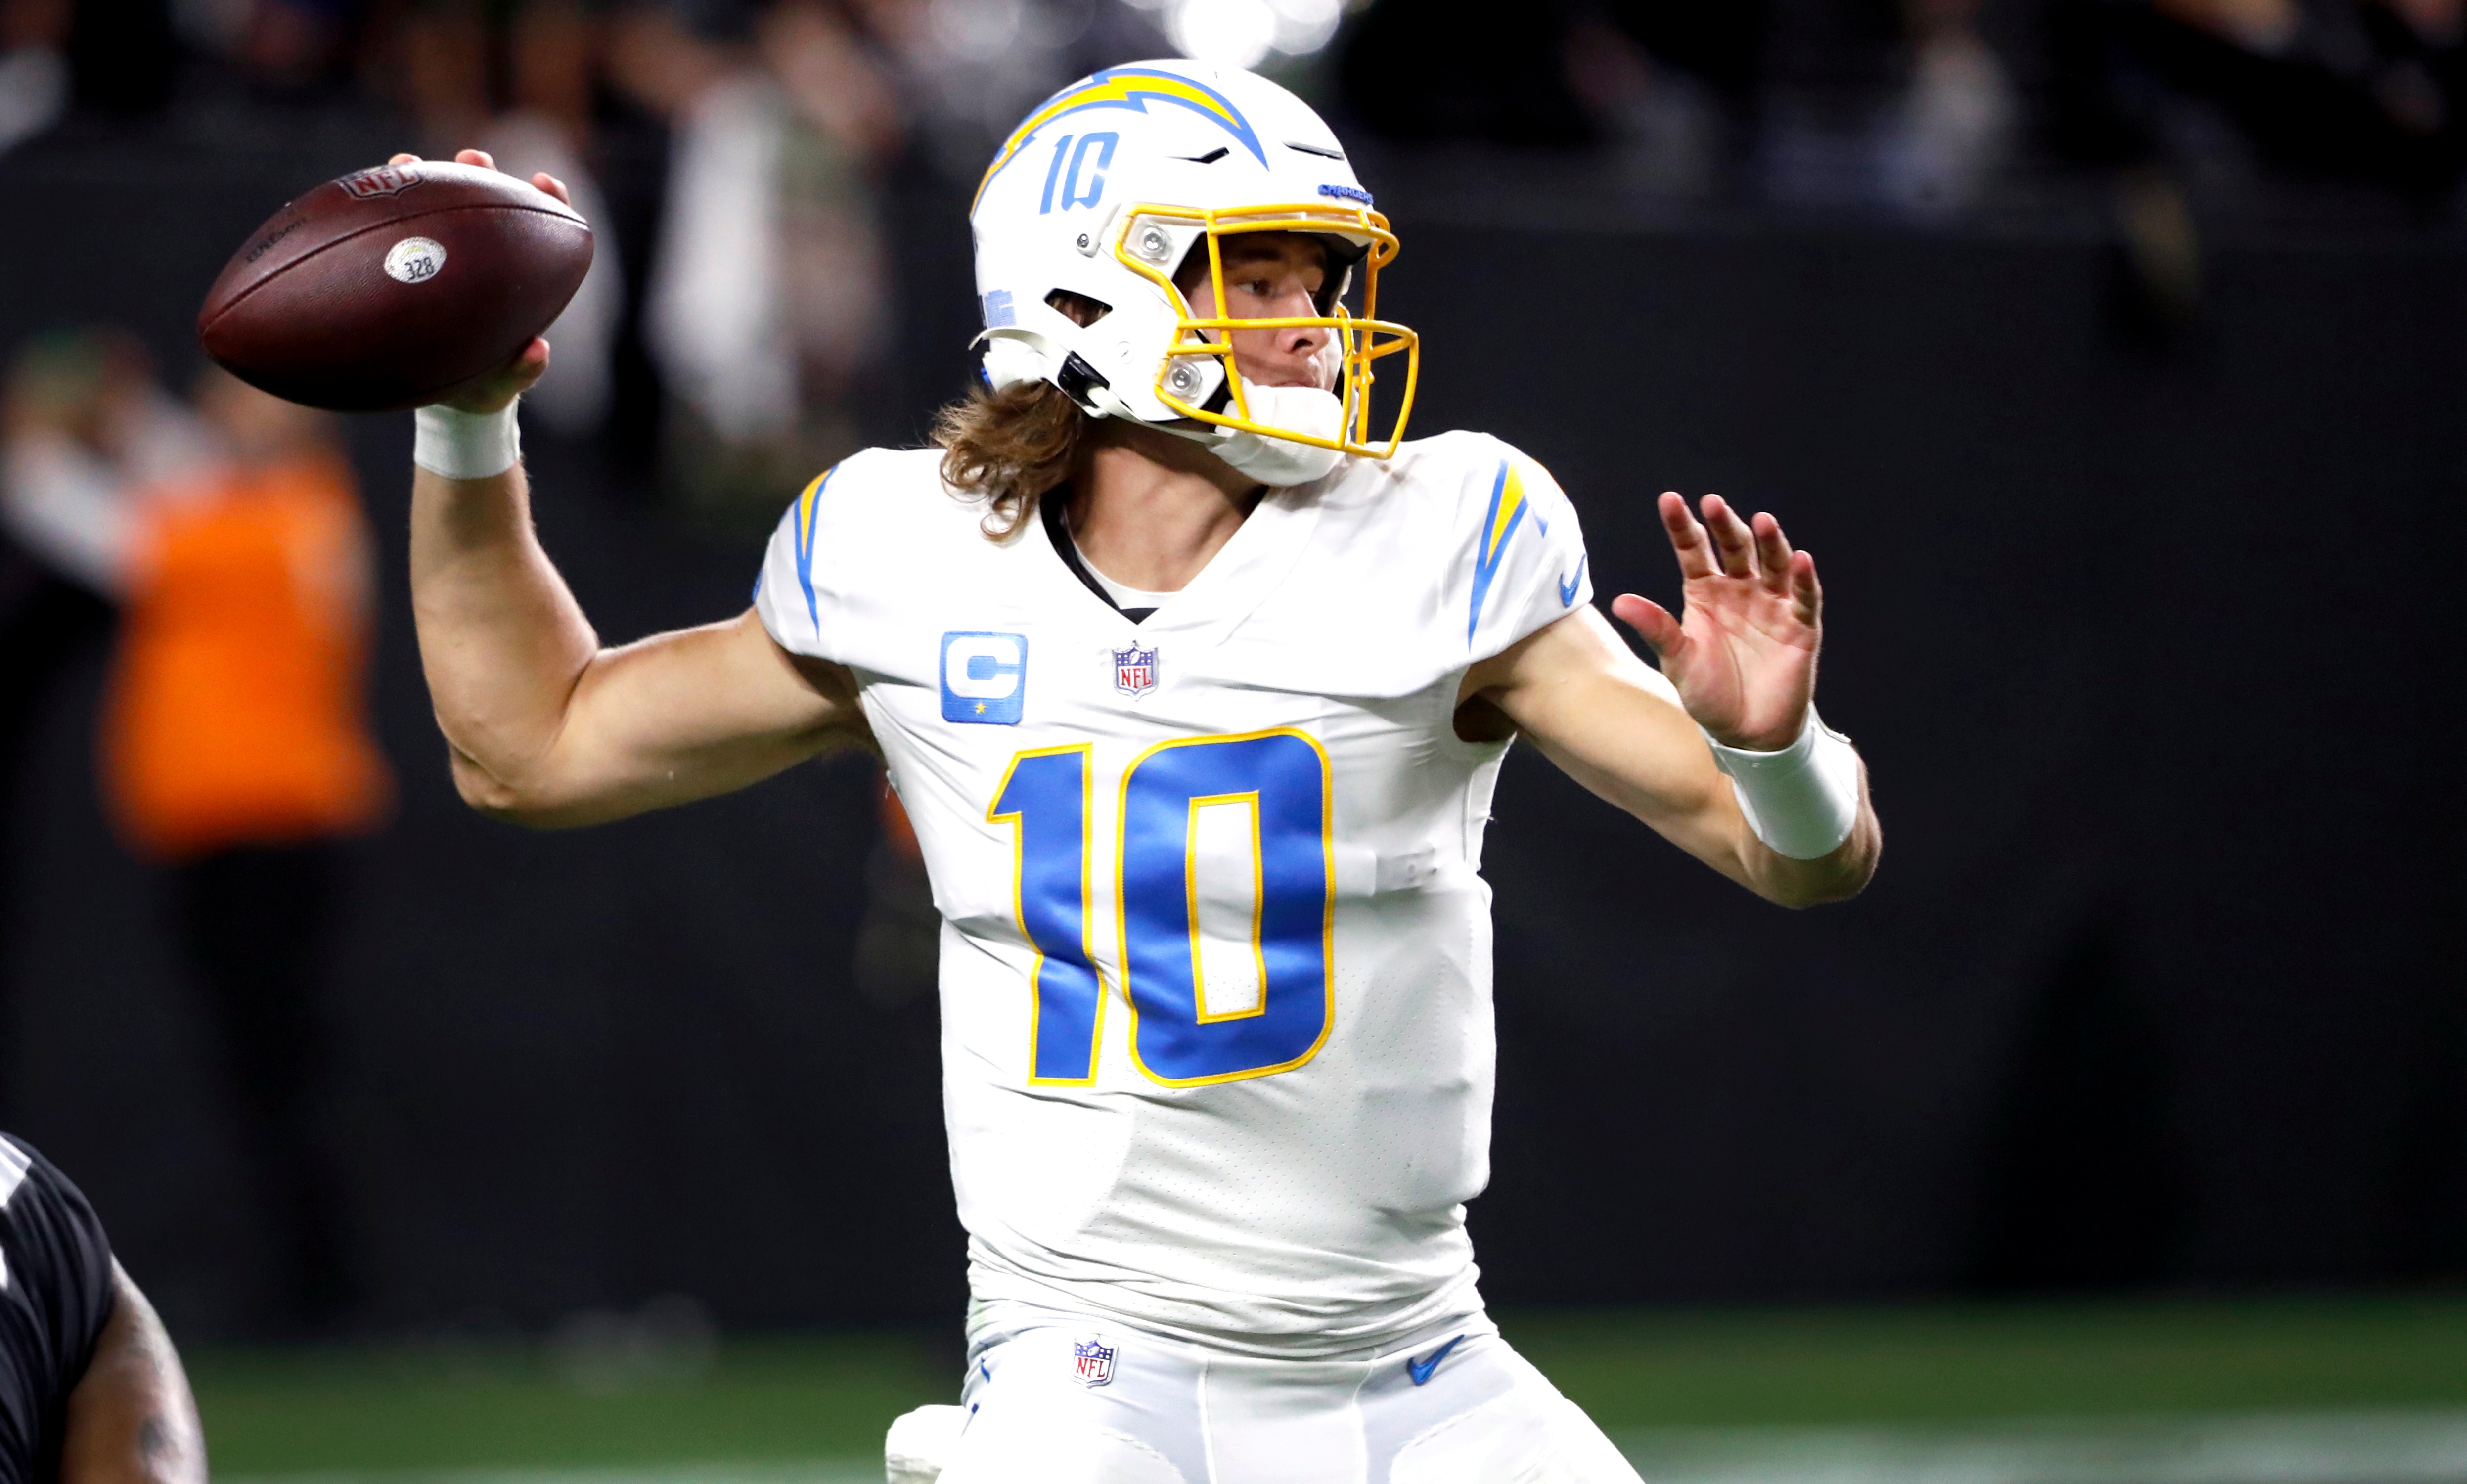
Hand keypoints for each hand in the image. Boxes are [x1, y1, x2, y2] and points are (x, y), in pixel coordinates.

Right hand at [389, 149, 571, 413]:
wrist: (445, 398)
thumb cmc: (483, 386)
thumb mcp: (503, 383)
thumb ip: (524, 371)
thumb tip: (538, 350)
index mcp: (518, 280)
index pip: (543, 229)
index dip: (549, 202)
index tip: (545, 183)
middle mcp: (484, 258)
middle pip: (489, 203)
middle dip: (483, 172)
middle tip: (473, 156)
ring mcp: (443, 257)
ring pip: (438, 208)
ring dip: (427, 178)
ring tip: (408, 162)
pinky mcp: (407, 264)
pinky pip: (394, 235)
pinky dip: (383, 215)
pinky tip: (364, 198)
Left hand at [1611, 493, 1821, 752]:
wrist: (1745, 733)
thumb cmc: (1708, 695)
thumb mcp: (1677, 661)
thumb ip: (1656, 629)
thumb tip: (1619, 602)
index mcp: (1705, 593)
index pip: (1693, 550)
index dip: (1683, 526)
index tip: (1668, 499)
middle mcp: (1739, 591)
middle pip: (1734, 548)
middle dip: (1724, 525)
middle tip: (1712, 503)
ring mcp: (1772, 605)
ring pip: (1772, 563)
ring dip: (1770, 542)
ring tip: (1761, 520)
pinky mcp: (1800, 626)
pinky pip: (1805, 597)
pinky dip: (1804, 578)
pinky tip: (1800, 559)